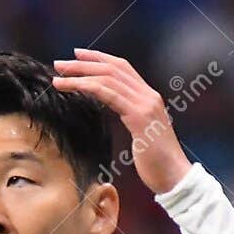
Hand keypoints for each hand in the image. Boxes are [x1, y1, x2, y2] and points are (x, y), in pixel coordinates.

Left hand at [52, 49, 190, 194]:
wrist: (175, 178)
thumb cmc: (157, 165)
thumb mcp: (143, 136)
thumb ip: (132, 119)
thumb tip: (118, 115)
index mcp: (149, 98)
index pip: (123, 68)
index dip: (100, 59)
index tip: (78, 56)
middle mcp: (148, 96)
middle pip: (113, 68)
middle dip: (84, 63)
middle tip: (60, 64)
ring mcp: (145, 104)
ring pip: (108, 78)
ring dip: (80, 75)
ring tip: (58, 77)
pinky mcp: (139, 117)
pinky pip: (109, 94)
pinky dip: (87, 87)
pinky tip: (71, 88)